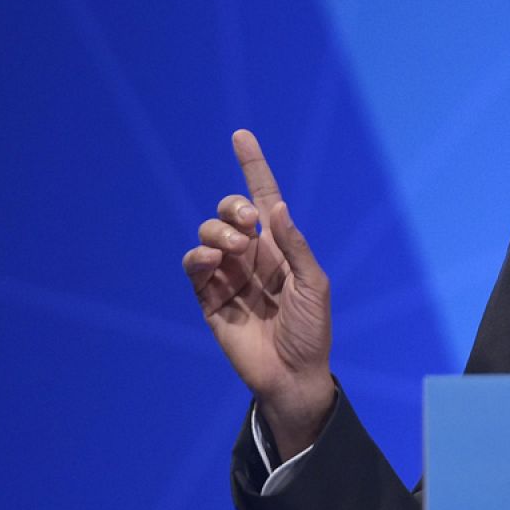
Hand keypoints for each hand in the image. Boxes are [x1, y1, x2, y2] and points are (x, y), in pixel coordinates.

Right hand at [182, 130, 333, 458]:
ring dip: (219, 232)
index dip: (252, 167)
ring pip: (209, 233)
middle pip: (229, 211)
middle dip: (233, 205)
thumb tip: (277, 208)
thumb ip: (295, 246)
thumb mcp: (314, 284)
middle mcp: (252, 256)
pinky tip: (212, 260)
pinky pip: (195, 265)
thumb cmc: (312, 330)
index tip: (241, 135)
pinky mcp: (209, 298)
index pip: (264, 199)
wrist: (292, 374)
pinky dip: (199, 255)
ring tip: (235, 251)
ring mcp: (228, 275)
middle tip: (249, 223)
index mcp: (280, 248)